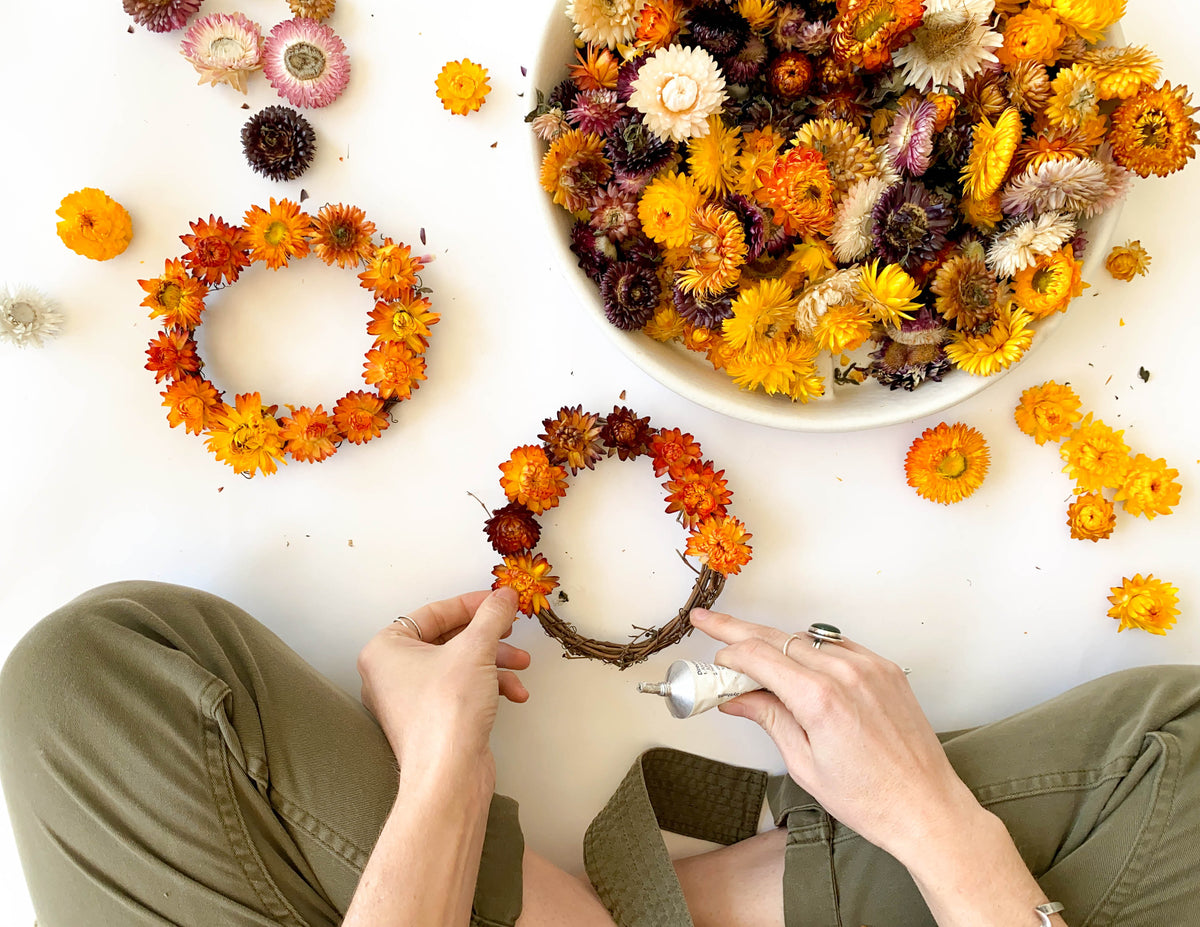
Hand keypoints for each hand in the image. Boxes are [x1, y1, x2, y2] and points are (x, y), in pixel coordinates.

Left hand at [357, 588, 529, 777]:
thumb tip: (504, 596)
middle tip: (511, 630)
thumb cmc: (445, 712)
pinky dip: (488, 686)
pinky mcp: (431, 719)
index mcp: (385, 649)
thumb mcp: (475, 649)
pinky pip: (460, 689)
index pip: (433, 612)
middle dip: (488, 637)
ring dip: (495, 662)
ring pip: (459, 664)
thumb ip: (492, 616)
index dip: (472, 604)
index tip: (499, 600)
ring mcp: (410, 698)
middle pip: (448, 638)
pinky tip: (513, 693)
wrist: (449, 775)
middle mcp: (391, 672)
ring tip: (520, 665)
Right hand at [691, 608, 981, 861]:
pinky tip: (799, 663)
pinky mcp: (885, 669)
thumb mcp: (804, 764)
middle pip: (778, 637)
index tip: (715, 659)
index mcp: (820, 699)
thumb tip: (738, 699)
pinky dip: (813, 649)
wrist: (926, 806)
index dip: (729, 652)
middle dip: (738, 630)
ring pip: (807, 638)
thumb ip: (769, 719)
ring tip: (754, 656)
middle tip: (711, 622)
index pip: (759, 655)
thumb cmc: (872, 798)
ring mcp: (870, 667)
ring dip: (777, 642)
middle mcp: (846, 674)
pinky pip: (838, 645)